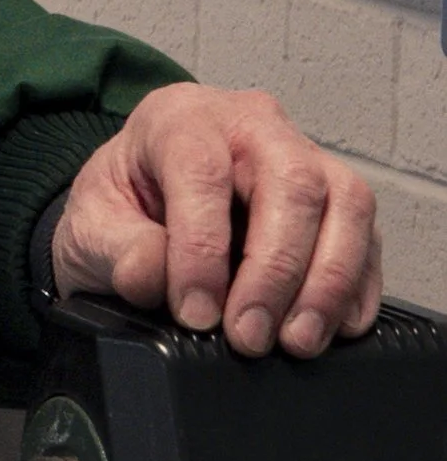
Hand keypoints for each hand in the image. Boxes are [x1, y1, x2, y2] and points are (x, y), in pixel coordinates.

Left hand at [49, 85, 381, 357]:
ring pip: (345, 201)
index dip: (202, 248)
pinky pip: (368, 234)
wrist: (143, 201)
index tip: (195, 312)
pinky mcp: (336, 199)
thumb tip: (155, 276)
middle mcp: (251, 126)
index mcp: (180, 120)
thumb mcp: (92, 224)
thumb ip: (117, 249)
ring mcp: (304, 156)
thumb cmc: (123, 203)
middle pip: (291, 180)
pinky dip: (357, 286)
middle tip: (250, 336)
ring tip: (295, 341)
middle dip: (275, 269)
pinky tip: (332, 327)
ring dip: (327, 281)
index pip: (203, 171)